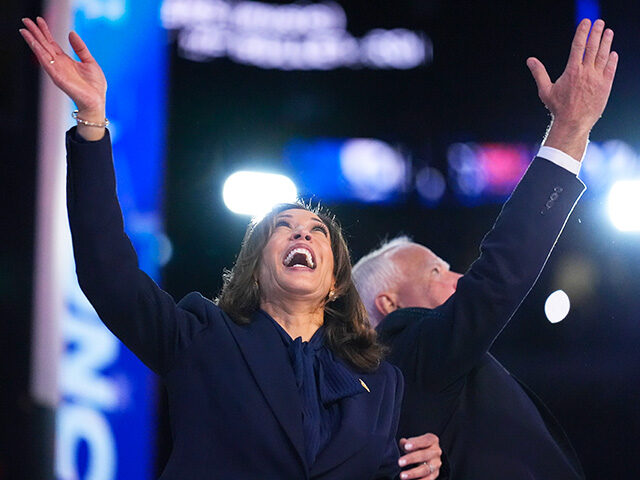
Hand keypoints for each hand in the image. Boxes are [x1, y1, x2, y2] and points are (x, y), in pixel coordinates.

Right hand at [19, 17, 106, 117]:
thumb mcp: (90, 61)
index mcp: (65, 61)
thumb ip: (80, 48)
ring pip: (42, 53)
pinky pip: (47, 63)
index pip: (51, 43)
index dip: (45, 32)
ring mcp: (57, 71)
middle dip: (35, 33)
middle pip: (44, 45)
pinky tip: (34, 44)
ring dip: (33, 41)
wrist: (96, 102)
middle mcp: (59, 64)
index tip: (39, 20)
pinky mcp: (58, 77)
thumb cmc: (94, 86)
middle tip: (26, 20)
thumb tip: (71, 33)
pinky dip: (40, 53)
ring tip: (25, 30)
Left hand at [398, 433, 441, 478]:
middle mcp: (436, 451)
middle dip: (411, 459)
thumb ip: (407, 443)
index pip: (425, 440)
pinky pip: (428, 479)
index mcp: (432, 440)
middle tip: (400, 462)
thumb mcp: (413, 442)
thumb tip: (403, 443)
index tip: (406, 447)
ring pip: (425, 469)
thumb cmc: (419, 446)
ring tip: (402, 475)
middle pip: (424, 455)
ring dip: (413, 473)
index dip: (415, 443)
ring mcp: (436, 463)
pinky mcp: (435, 474)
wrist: (428, 455)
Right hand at [527, 18, 616, 132]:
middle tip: (599, 22)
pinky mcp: (606, 86)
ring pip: (604, 55)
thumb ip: (539, 73)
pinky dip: (612, 60)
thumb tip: (530, 60)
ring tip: (609, 32)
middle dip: (596, 33)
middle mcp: (586, 72)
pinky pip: (611, 69)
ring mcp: (597, 78)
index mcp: (572, 71)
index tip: (586, 22)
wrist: (574, 123)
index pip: (578, 46)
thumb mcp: (545, 90)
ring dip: (607, 42)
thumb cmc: (558, 108)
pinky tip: (613, 53)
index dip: (582, 32)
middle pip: (593, 47)